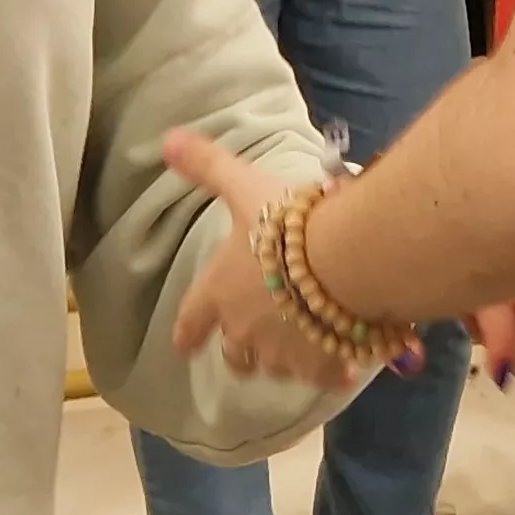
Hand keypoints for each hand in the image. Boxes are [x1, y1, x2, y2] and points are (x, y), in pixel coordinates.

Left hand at [161, 129, 367, 388]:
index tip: (184, 347)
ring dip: (287, 357)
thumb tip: (168, 139)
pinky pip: (322, 375)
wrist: (346, 258)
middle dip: (241, 351)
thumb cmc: (288, 223)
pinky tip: (344, 364)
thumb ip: (208, 167)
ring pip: (276, 367)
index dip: (188, 333)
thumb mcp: (245, 188)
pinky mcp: (321, 367)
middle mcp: (244, 331)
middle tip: (255, 341)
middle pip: (235, 355)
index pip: (192, 319)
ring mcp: (283, 354)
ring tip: (306, 341)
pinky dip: (331, 370)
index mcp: (219, 292)